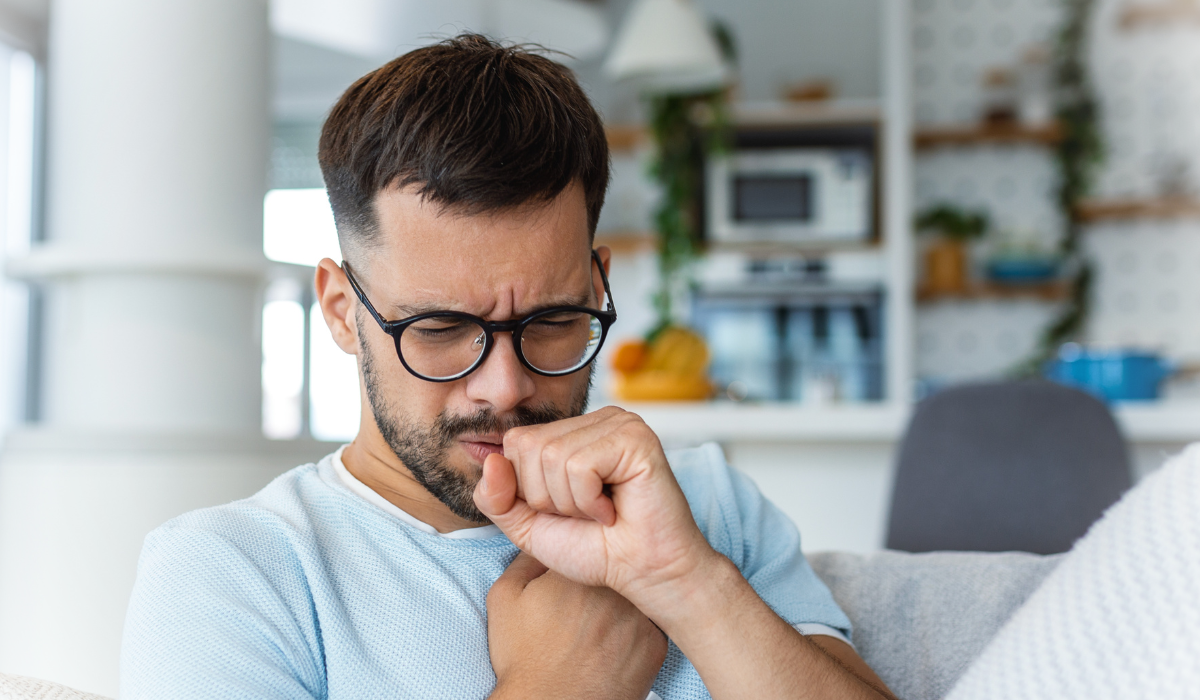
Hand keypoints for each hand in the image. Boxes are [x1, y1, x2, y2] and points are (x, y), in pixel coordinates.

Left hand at [473, 406, 718, 621]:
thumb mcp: (528, 526)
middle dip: (547, 497)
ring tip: (602, 512)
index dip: (528, 490)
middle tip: (586, 514)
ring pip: (552, 456)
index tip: (567, 511)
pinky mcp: (636, 438)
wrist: (645, 574)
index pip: (516, 442)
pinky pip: (580, 466)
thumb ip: (497, 497)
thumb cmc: (597, 550)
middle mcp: (598, 419)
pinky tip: (614, 510)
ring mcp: (620, 423)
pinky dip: (589, 500)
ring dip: (571, 503)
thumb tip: (490, 460)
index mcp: (574, 431)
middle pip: (530, 447)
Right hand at [487, 553, 667, 699]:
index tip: (569, 587)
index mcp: (577, 570)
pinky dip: (635, 635)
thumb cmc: (524, 657)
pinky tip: (612, 649)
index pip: (586, 549)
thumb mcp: (505, 597)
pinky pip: (650, 626)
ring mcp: (639, 616)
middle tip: (582, 613)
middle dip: (601, 586)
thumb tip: (547, 541)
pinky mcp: (655, 645)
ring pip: (634, 597)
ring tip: (597, 632)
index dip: (576, 568)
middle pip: (613, 572)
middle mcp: (613, 587)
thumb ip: (525, 558)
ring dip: (621, 608)